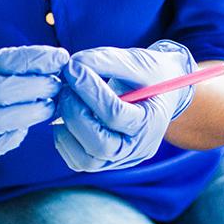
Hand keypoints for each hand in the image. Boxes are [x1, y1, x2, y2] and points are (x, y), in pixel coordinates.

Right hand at [0, 45, 67, 167]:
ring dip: (30, 113)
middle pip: (0, 91)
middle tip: (57, 86)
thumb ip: (9, 67)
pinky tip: (24, 128)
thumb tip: (56, 61)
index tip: (60, 58)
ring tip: (49, 107)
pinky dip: (14, 136)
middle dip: (36, 87)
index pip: (2, 61)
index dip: (35, 59)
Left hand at [53, 41, 195, 171]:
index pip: (115, 114)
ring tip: (66, 101)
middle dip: (75, 115)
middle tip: (65, 88)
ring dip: (67, 129)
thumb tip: (73, 66)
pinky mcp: (105, 162)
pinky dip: (64, 139)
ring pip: (85, 159)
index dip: (89, 90)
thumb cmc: (151, 76)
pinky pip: (77, 161)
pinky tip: (67, 115)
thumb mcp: (138, 62)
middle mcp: (138, 148)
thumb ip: (108, 61)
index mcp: (152, 123)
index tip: (73, 68)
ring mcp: (121, 159)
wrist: (159, 94)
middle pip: (100, 145)